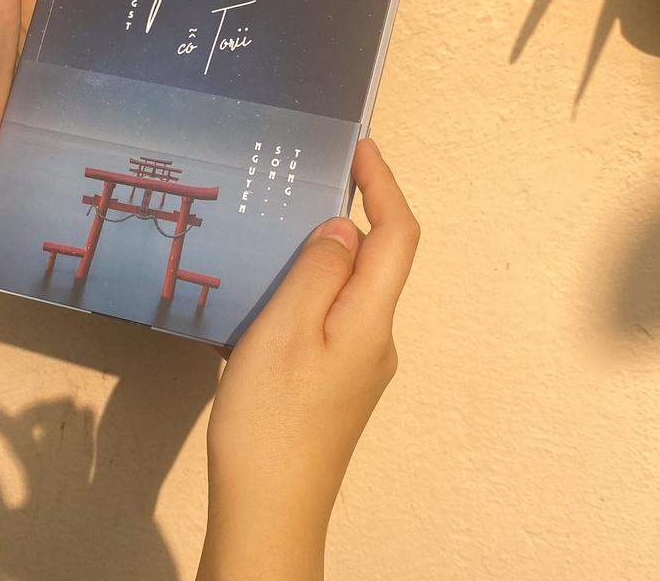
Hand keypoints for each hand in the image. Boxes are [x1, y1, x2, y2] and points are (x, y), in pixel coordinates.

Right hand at [199, 139, 419, 580]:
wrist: (269, 513)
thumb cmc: (271, 423)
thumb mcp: (286, 331)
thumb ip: (318, 272)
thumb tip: (344, 228)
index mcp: (371, 320)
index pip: (397, 235)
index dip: (384, 185)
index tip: (362, 147)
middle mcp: (376, 340)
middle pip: (377, 261)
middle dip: (350, 215)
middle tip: (304, 183)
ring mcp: (358, 367)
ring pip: (347, 291)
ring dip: (320, 258)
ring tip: (272, 239)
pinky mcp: (335, 386)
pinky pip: (328, 320)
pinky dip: (304, 295)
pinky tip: (262, 302)